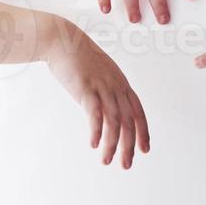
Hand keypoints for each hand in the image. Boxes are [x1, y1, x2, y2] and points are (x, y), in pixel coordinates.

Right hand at [44, 21, 150, 168]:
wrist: (61, 39)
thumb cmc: (77, 58)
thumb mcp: (98, 74)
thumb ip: (105, 91)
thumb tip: (105, 111)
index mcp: (120, 83)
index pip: (138, 111)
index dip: (143, 132)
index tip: (144, 150)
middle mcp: (115, 85)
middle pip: (129, 120)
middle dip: (129, 145)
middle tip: (126, 165)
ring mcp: (101, 86)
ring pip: (114, 120)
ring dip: (112, 144)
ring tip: (106, 160)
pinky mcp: (85, 88)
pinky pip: (95, 113)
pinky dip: (97, 131)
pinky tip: (94, 144)